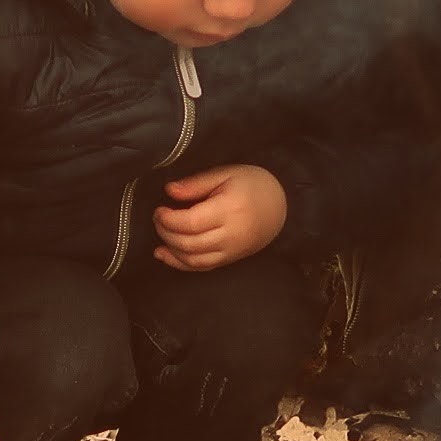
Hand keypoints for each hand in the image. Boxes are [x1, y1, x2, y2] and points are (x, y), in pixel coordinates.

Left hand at [154, 163, 286, 271]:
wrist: (282, 205)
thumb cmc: (253, 184)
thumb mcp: (226, 173)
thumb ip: (196, 183)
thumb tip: (169, 191)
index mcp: (229, 209)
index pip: (190, 222)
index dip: (168, 219)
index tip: (159, 210)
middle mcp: (231, 234)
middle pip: (189, 242)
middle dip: (166, 233)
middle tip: (158, 219)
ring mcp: (232, 250)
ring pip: (193, 259)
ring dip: (171, 250)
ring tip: (160, 235)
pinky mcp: (231, 259)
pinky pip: (203, 267)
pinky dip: (181, 264)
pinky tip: (165, 255)